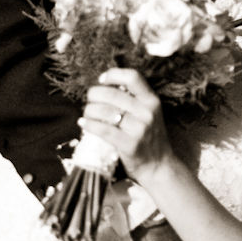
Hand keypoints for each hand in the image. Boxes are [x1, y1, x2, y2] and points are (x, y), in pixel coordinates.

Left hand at [80, 68, 173, 183]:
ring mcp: (139, 129)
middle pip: (112, 94)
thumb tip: (103, 86)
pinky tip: (83, 124)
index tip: (102, 80)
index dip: (113, 75)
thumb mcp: (149, 113)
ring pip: (104, 111)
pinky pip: (103, 130)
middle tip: (89, 101)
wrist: (158, 165)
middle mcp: (147, 112)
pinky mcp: (130, 144)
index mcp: (152, 100)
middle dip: (94, 95)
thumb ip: (133, 99)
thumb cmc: (149, 136)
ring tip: (86, 114)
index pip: (132, 77)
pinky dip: (89, 125)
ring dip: (89, 111)